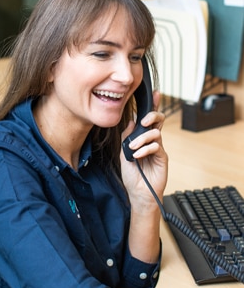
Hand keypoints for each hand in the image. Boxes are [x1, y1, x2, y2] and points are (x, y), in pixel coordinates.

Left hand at [120, 91, 167, 210]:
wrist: (138, 193)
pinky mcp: (163, 158)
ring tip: (133, 148)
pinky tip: (137, 156)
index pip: (149, 120)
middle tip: (144, 120)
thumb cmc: (132, 174)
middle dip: (152, 116)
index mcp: (143, 139)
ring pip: (156, 133)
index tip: (155, 94)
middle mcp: (152, 142)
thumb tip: (130, 121)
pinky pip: (157, 147)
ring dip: (142, 138)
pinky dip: (145, 149)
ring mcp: (158, 149)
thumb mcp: (124, 153)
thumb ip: (127, 137)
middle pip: (158, 121)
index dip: (153, 106)